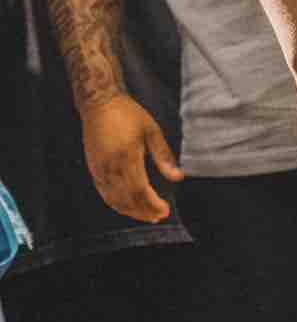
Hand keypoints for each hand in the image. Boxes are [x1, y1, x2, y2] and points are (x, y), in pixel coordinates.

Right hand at [81, 93, 183, 223]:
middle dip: (144, 211)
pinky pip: (105, 194)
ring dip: (131, 211)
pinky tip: (127, 207)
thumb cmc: (128, 114)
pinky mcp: (94, 170)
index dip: (152, 204)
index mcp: (127, 157)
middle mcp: (111, 168)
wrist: (100, 105)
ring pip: (114, 200)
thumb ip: (164, 156)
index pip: (140, 191)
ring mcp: (99, 171)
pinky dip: (117, 204)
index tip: (165, 211)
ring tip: (147, 215)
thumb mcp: (152, 130)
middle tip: (159, 216)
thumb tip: (178, 177)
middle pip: (127, 200)